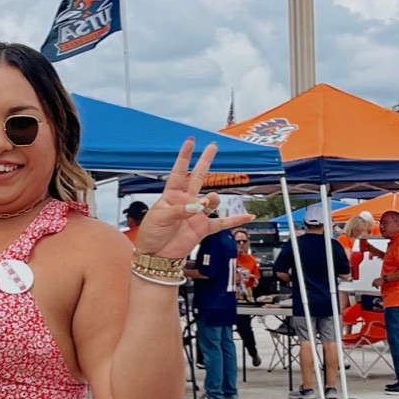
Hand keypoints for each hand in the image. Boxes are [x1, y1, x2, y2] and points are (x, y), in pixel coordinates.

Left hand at [134, 141, 252, 261]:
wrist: (156, 257)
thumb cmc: (151, 235)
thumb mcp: (159, 218)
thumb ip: (179, 210)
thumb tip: (197, 207)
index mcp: (171, 196)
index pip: (179, 172)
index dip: (185, 156)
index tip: (190, 142)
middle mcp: (186, 202)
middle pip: (198, 176)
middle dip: (205, 161)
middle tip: (213, 147)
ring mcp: (196, 214)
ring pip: (211, 200)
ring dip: (210, 201)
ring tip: (202, 207)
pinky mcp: (203, 228)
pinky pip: (223, 223)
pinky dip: (235, 220)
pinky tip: (247, 216)